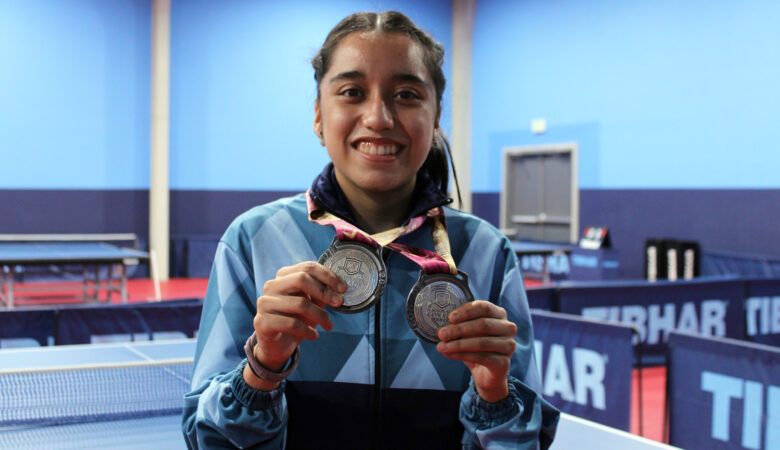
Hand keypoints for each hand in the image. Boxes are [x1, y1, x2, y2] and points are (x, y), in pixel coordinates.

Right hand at [243, 261, 345, 389]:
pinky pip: (291, 323)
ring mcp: (264, 303)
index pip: (307, 267)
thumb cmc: (295, 320)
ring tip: (329, 326)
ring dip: (320, 316)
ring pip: (300, 303)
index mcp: (283, 276)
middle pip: (301, 279)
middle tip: (339, 303)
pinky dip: (307, 330)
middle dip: (324, 291)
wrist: (275, 345)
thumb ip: (321, 293)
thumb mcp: (311, 304)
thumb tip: (340, 289)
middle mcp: (271, 286)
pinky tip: (314, 336)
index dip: (327, 276)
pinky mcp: (262, 322)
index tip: (343, 288)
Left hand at [436, 301, 516, 402]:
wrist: (486, 373)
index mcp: (499, 314)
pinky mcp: (504, 362)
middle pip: (483, 324)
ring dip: (458, 344)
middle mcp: (508, 328)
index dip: (467, 311)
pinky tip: (449, 354)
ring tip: (442, 346)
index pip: (485, 307)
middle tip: (441, 334)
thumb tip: (442, 327)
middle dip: (459, 329)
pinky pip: (482, 357)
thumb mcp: (468, 333)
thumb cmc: (476, 347)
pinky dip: (463, 355)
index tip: (450, 318)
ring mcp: (509, 345)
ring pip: (482, 342)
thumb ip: (459, 326)